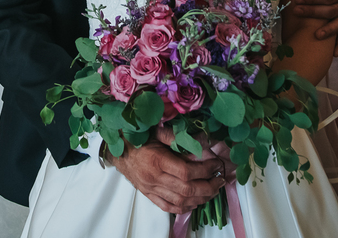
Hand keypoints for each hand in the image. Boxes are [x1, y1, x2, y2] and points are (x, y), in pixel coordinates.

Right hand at [106, 127, 224, 213]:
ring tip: (213, 190)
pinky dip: (185, 207)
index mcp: (157, 160)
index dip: (205, 170)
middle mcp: (154, 178)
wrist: (117, 150)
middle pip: (187, 189)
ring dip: (201, 198)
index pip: (187, 172)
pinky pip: (169, 207)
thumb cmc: (137, 138)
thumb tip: (201, 139)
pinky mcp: (149, 195)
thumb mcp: (156, 131)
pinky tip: (195, 202)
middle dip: (208, 186)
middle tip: (220, 180)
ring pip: (181, 200)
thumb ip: (176, 136)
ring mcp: (151, 189)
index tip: (216, 165)